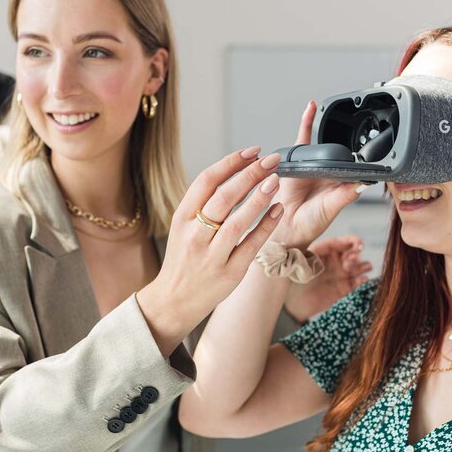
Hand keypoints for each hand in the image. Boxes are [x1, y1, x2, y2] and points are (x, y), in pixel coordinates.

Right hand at [138, 147, 284, 354]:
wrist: (173, 301)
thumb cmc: (183, 258)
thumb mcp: (182, 226)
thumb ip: (203, 202)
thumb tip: (234, 171)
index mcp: (182, 218)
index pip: (206, 181)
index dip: (231, 162)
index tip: (252, 151)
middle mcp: (195, 235)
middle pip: (224, 197)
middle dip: (249, 174)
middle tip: (271, 160)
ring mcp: (212, 256)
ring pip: (237, 221)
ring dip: (259, 198)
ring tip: (275, 180)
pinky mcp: (229, 273)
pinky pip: (250, 246)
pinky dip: (266, 227)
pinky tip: (278, 210)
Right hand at [270, 101, 370, 248]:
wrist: (286, 228)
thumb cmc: (309, 223)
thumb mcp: (332, 208)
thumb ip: (346, 194)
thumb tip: (365, 182)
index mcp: (339, 184)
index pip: (354, 164)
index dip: (363, 154)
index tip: (373, 143)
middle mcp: (326, 173)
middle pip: (338, 150)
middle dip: (345, 139)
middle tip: (354, 125)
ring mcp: (311, 166)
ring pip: (322, 143)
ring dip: (326, 129)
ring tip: (333, 116)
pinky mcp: (296, 161)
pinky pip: (302, 138)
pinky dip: (306, 122)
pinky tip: (311, 108)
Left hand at [283, 235, 372, 322]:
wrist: (291, 304)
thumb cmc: (291, 280)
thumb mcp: (296, 264)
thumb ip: (305, 252)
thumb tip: (312, 241)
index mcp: (323, 251)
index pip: (339, 242)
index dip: (351, 241)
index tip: (358, 244)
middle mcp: (334, 261)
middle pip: (351, 253)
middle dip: (355, 254)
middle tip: (351, 261)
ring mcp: (340, 275)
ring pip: (358, 266)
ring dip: (362, 265)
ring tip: (364, 268)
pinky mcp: (344, 289)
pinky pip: (357, 283)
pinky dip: (362, 281)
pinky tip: (362, 280)